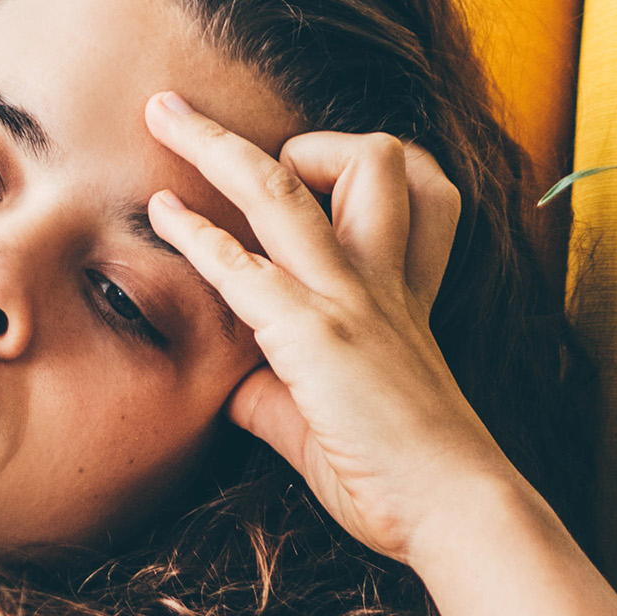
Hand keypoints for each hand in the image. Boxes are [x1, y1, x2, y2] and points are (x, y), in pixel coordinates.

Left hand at [139, 90, 520, 565]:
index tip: (280, 159)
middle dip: (253, 130)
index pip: (402, 191)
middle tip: (177, 104)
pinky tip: (161, 216)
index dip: (341, 160)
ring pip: (284, 191)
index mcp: (399, 294)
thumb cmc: (401, 478)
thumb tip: (231, 389)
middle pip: (353, 161)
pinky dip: (199, 237)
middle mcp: (380, 282)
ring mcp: (352, 301)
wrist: (455, 510)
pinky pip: (248, 268)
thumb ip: (277, 395)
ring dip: (215, 147)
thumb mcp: (330, 424)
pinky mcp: (318, 337)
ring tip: (161, 116)